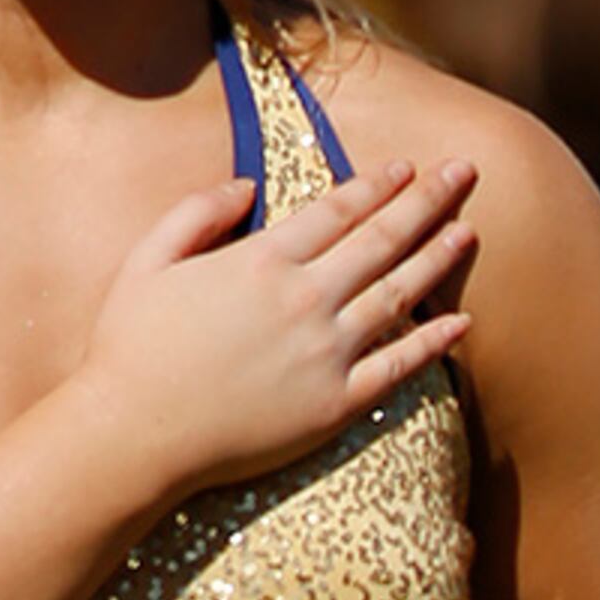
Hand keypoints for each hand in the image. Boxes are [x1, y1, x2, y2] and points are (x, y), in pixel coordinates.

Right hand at [63, 159, 482, 502]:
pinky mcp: (338, 403)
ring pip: (400, 294)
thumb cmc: (131, 346)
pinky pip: (399, 367)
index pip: (337, 210)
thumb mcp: (147, 261)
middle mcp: (304, 299)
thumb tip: (247, 185)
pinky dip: (435, 343)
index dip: (377, 184)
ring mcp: (328, 352)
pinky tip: (462, 322)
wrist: (137, 431)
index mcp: (261, 261)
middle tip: (464, 171)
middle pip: (382, 239)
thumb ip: (196, 214)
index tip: (408, 167)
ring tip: (469, 232)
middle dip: (427, 201)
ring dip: (438, 258)